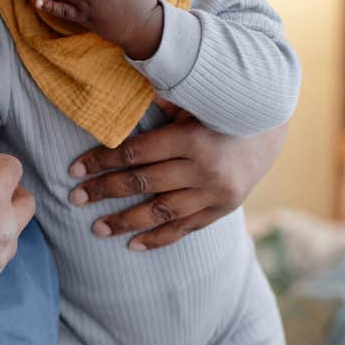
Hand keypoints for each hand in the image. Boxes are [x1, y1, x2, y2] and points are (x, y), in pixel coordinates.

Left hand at [67, 118, 287, 249]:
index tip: (73, 169)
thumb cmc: (218, 107)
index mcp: (191, 137)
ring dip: (125, 222)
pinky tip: (132, 245)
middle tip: (75, 198)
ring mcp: (215, 193)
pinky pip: (185, 228)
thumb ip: (156, 103)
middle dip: (104, 191)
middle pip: (143, 183)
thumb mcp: (190, 99)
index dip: (101, 161)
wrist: (270, 126)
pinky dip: (158, 238)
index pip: (135, 152)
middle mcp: (204, 168)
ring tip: (97, 228)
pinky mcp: (223, 209)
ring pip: (162, 212)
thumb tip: (113, 103)